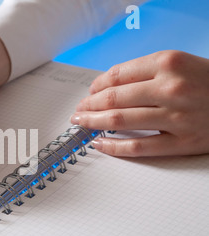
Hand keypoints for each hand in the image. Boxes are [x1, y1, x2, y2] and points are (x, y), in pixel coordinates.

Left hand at [70, 50, 208, 156]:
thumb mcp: (180, 64)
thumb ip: (146, 73)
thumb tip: (108, 87)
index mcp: (169, 63)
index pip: (116, 75)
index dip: (95, 86)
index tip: (88, 92)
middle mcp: (171, 88)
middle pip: (113, 98)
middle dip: (88, 105)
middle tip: (78, 111)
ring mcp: (177, 116)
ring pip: (120, 121)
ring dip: (93, 123)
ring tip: (81, 124)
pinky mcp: (183, 142)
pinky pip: (138, 146)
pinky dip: (113, 146)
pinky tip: (99, 144)